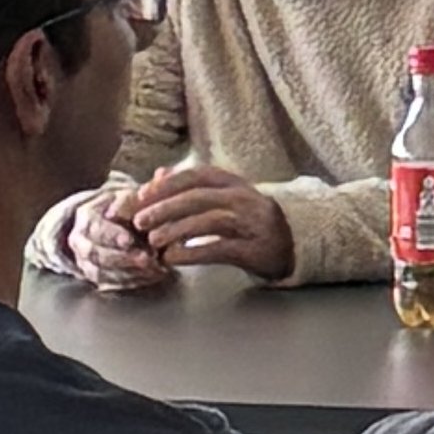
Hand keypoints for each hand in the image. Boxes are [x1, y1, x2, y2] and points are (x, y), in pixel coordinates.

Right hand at [62, 183, 173, 295]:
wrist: (112, 226)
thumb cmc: (128, 209)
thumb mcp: (134, 195)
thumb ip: (149, 188)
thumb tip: (163, 174)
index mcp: (87, 216)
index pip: (95, 228)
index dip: (112, 235)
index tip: (130, 240)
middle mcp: (81, 240)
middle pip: (96, 253)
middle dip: (122, 258)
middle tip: (147, 259)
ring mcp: (86, 260)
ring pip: (102, 271)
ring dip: (129, 272)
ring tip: (153, 269)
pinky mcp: (96, 277)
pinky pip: (110, 284)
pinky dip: (130, 282)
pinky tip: (150, 277)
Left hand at [124, 161, 298, 281]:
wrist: (294, 241)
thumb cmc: (249, 219)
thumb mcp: (223, 197)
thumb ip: (191, 187)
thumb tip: (157, 176)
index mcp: (232, 182)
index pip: (195, 176)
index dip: (165, 185)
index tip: (140, 196)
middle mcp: (243, 198)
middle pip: (198, 197)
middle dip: (164, 208)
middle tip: (139, 221)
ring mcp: (251, 223)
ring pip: (208, 221)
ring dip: (175, 230)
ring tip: (153, 241)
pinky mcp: (254, 249)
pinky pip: (219, 249)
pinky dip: (192, 253)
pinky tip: (173, 258)